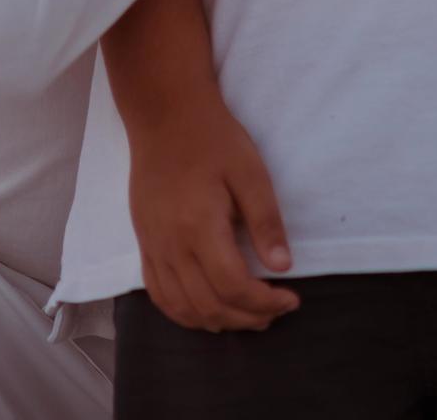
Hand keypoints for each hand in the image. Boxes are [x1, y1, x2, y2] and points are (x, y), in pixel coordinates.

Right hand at [126, 93, 298, 332]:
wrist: (164, 116)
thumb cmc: (212, 139)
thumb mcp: (250, 172)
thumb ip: (266, 222)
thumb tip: (283, 267)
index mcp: (199, 226)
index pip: (233, 287)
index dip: (266, 303)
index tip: (291, 298)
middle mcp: (171, 244)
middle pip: (209, 305)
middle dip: (248, 318)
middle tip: (276, 310)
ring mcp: (153, 246)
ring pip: (183, 308)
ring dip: (219, 321)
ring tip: (248, 314)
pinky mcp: (144, 243)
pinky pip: (159, 294)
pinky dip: (185, 313)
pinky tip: (208, 310)